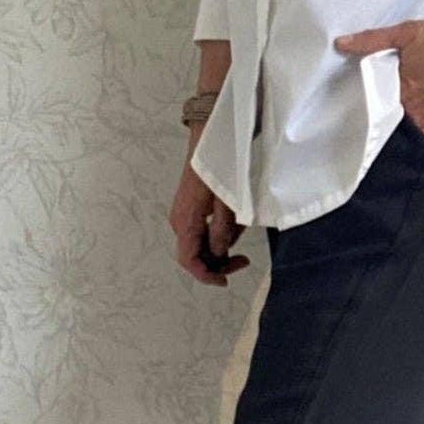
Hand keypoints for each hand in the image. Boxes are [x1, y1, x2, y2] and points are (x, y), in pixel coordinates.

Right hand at [169, 139, 250, 285]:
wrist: (209, 142)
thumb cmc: (218, 169)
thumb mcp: (226, 202)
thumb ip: (223, 231)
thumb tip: (220, 254)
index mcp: (186, 222)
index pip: (189, 260)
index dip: (207, 275)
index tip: (225, 280)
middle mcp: (180, 222)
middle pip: (195, 255)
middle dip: (219, 261)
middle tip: (243, 260)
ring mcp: (184, 216)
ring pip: (201, 244)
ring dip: (222, 245)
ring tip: (241, 230)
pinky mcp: (190, 210)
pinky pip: (203, 230)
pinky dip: (220, 232)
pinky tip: (234, 222)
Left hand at [333, 14, 423, 137]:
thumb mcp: (408, 32)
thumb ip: (373, 40)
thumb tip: (341, 44)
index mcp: (400, 83)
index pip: (377, 97)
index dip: (378, 93)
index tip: (379, 89)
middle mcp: (413, 104)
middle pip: (395, 110)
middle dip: (395, 102)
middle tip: (405, 91)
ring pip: (411, 121)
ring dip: (411, 113)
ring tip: (419, 100)